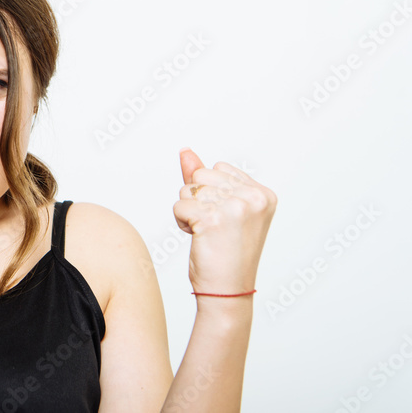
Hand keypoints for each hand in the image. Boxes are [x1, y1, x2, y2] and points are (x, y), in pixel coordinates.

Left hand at [173, 149, 276, 295]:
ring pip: (188, 189)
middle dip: (198, 200)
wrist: (227, 291)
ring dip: (189, 212)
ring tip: (208, 233)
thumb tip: (185, 151)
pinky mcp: (213, 218)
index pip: (218, 168)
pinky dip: (181, 223)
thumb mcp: (221, 208)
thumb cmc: (225, 252)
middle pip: (201, 175)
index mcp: (263, 194)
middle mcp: (254, 198)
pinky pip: (179, 206)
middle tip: (215, 228)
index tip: (226, 219)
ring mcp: (235, 207)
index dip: (211, 192)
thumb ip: (204, 177)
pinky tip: (199, 238)